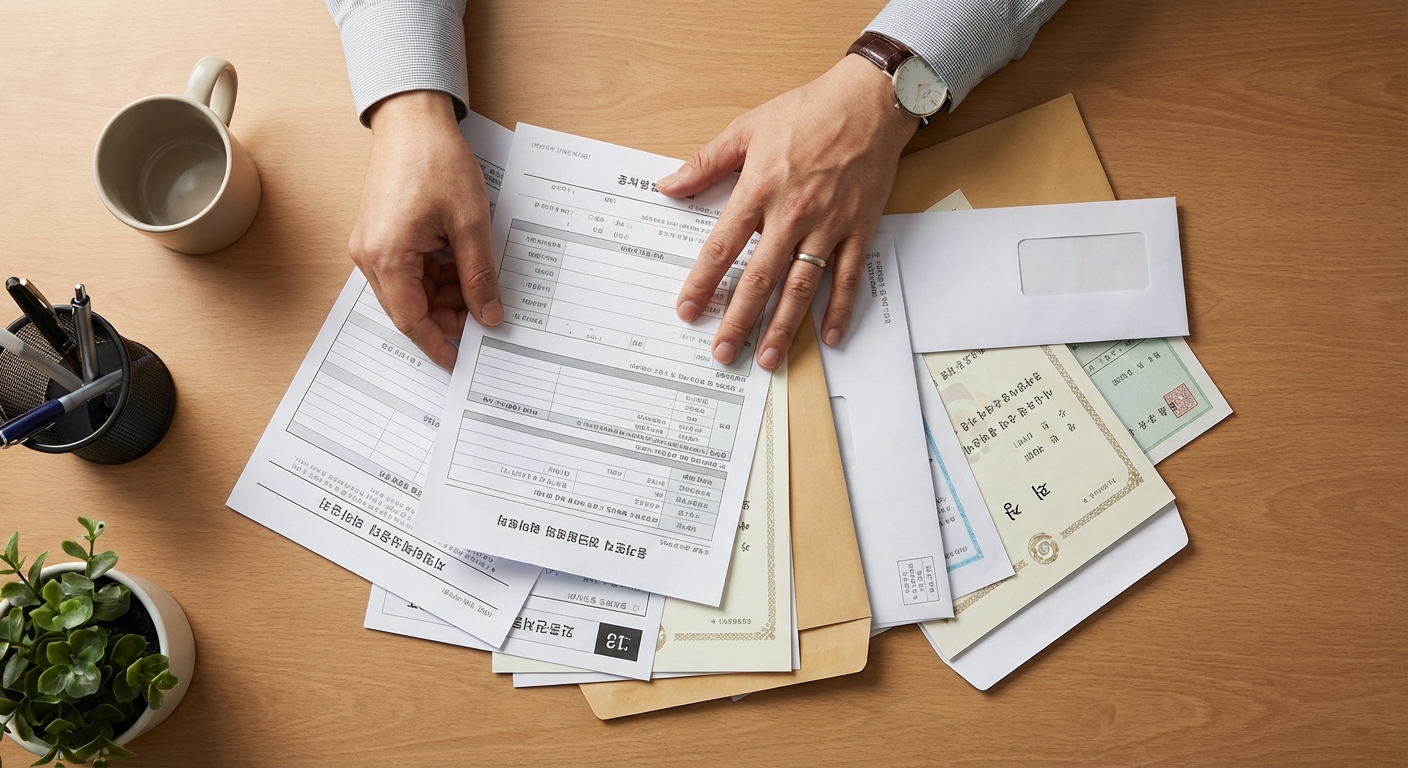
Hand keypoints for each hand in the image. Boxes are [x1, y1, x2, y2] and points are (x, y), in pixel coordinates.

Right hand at [349, 90, 501, 370]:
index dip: (437, 344)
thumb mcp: (471, 224)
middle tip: (484, 321)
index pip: (411, 319)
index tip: (459, 362)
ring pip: (410, 291)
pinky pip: (407, 271)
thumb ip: (479, 276)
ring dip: (443, 296)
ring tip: (479, 288)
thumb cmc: (436, 161)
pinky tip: (462, 269)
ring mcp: (372, 245)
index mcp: (387, 256)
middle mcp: (370, 255)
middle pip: (408, 308)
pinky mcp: (380, 235)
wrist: (413, 120)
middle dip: (446, 319)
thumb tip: (488, 316)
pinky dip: (435, 277)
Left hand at [658, 55, 919, 369]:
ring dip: (783, 327)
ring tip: (767, 358)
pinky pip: (846, 278)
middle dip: (738, 320)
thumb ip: (705, 163)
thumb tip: (668, 185)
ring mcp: (828, 226)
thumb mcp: (747, 129)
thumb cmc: (808, 112)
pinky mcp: (859, 229)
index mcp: (759, 190)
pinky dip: (839, 310)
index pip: (722, 247)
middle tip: (722, 352)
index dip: (702, 282)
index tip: (688, 310)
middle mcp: (792, 215)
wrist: (869, 101)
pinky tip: (828, 336)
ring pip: (801, 287)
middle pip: (759, 278)